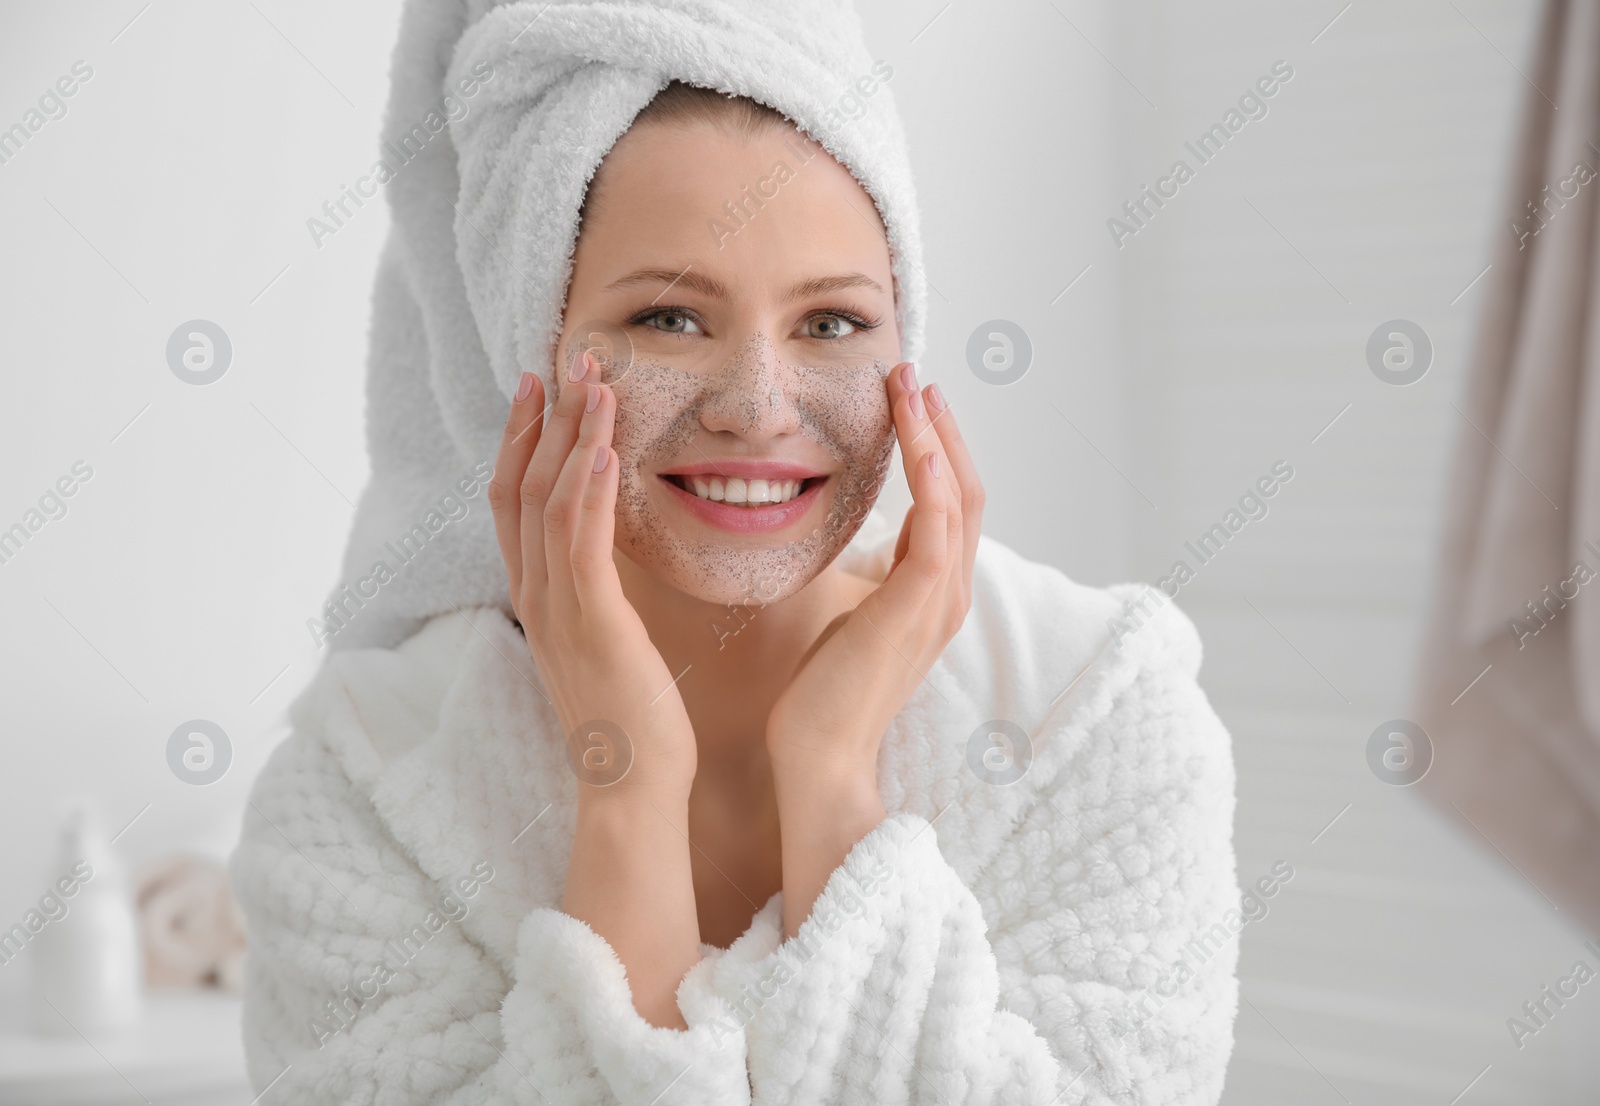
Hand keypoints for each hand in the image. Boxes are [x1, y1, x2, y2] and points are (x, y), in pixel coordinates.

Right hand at [488, 352, 697, 798]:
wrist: (632, 787)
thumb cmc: (631, 715)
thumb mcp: (609, 639)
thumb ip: (598, 591)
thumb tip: (609, 550)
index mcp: (539, 597)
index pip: (514, 502)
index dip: (522, 440)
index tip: (540, 386)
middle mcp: (536, 597)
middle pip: (522, 489)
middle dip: (543, 419)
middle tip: (564, 358)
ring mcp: (558, 612)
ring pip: (549, 504)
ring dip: (570, 438)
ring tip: (593, 382)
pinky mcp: (592, 627)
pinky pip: (581, 547)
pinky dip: (589, 492)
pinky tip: (604, 450)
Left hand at [765, 362, 983, 935]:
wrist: (818, 757)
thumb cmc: (823, 693)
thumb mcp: (847, 616)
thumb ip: (863, 579)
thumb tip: (849, 543)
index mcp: (931, 592)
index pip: (949, 502)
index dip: (934, 447)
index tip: (904, 399)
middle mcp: (949, 592)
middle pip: (967, 488)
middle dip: (941, 427)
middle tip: (911, 373)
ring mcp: (941, 600)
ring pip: (960, 496)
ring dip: (937, 435)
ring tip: (910, 384)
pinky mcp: (918, 607)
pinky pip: (941, 525)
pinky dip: (933, 474)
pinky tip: (914, 435)